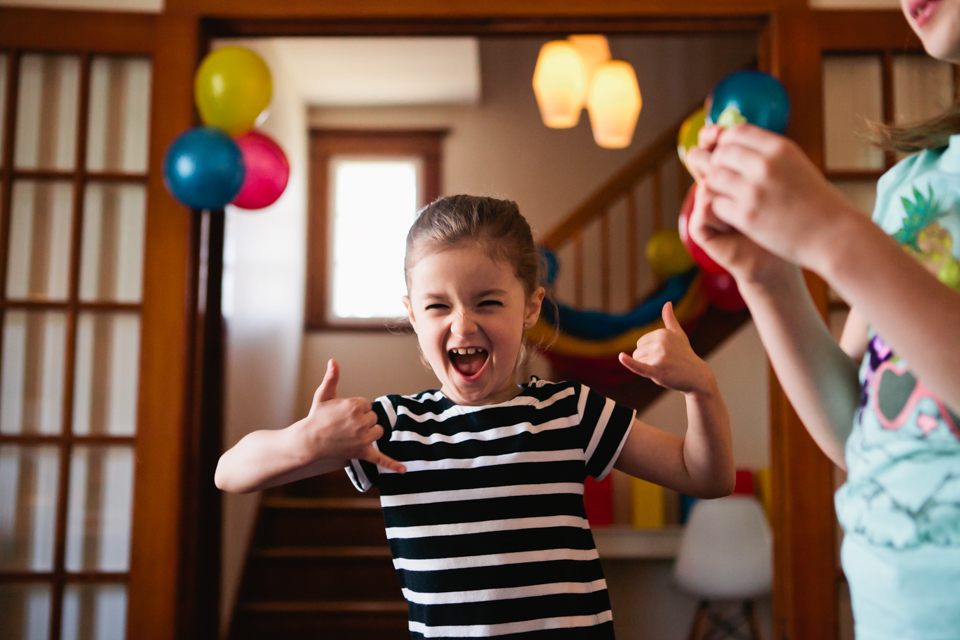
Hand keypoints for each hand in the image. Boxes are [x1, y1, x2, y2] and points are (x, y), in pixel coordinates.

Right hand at [299, 359, 405, 473]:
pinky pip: (381, 458)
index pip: (366, 404)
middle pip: (373, 417)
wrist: (309, 441)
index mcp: (354, 405)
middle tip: (344, 425)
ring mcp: (363, 438)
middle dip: (361, 420)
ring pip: (378, 431)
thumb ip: (332, 378)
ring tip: (351, 435)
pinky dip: (393, 465)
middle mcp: (361, 421)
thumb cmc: (316, 417)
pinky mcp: (362, 452)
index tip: (342, 414)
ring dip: (369, 433)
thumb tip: (333, 361)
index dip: (355, 409)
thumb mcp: (323, 395)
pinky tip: (404, 470)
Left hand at [618, 302, 712, 393]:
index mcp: (663, 333)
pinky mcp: (658, 371)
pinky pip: (639, 366)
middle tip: (665, 364)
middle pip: (637, 352)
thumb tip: (667, 303)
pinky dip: (629, 363)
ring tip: (664, 369)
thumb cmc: (685, 354)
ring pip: (637, 361)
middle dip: (647, 360)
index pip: (640, 343)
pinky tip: (621, 357)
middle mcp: (661, 343)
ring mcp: (660, 357)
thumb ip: (670, 319)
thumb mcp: (678, 334)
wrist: (696, 376)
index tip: (664, 354)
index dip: (649, 352)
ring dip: (647, 367)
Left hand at [692, 123, 859, 271]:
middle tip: (726, 181)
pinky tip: (733, 216)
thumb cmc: (816, 202)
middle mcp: (765, 165)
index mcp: (780, 148)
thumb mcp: (796, 164)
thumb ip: (768, 154)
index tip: (729, 157)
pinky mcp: (746, 216)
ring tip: (728, 197)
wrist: (833, 235)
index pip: (736, 132)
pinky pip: (716, 204)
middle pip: (720, 154)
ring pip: (713, 178)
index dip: (726, 143)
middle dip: (718, 166)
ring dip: (716, 188)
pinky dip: (720, 210)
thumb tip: (737, 144)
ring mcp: (754, 191)